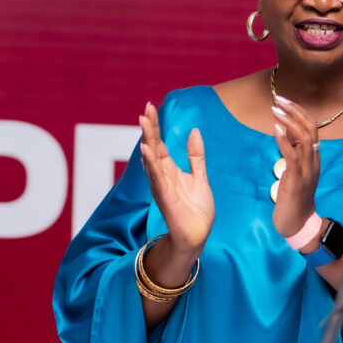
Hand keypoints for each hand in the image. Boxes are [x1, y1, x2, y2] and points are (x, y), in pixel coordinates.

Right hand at [138, 103, 213, 253]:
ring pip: (152, 159)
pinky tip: (147, 150)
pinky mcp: (166, 198)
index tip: (149, 107)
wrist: (198, 235)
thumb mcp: (199, 176)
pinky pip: (157, 178)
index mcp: (169, 170)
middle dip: (149, 128)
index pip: (159, 143)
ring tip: (143, 122)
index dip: (155, 126)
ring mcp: (162, 186)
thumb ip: (196, 155)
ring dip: (147, 140)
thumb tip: (194, 130)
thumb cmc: (196, 209)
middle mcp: (161, 176)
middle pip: (153, 147)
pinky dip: (151, 164)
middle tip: (145, 109)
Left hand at [271, 95, 319, 240]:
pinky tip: (275, 129)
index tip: (284, 100)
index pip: (312, 127)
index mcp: (314, 157)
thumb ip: (292, 149)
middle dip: (295, 110)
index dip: (299, 111)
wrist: (297, 223)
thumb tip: (285, 128)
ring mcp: (307, 170)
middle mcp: (314, 160)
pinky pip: (293, 155)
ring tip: (275, 110)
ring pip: (304, 138)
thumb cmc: (293, 196)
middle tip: (279, 99)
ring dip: (288, 121)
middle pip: (310, 128)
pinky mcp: (297, 179)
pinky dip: (284, 140)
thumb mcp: (294, 168)